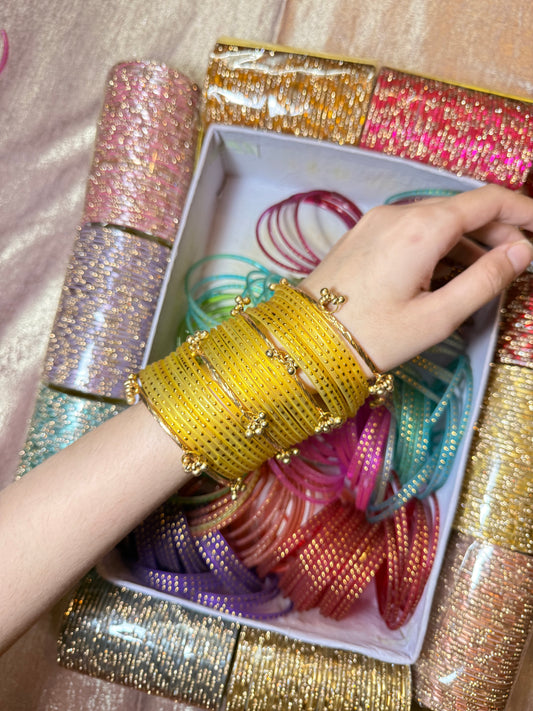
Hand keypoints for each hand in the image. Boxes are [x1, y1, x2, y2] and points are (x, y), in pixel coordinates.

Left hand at [301, 185, 532, 371]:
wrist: (305, 342)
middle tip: (518, 263)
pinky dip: (439, 244)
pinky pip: (412, 229)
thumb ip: (485, 281)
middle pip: (462, 209)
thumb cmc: (372, 336)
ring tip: (487, 274)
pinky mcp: (363, 234)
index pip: (487, 200)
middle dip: (497, 231)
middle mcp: (398, 213)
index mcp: (421, 228)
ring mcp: (376, 221)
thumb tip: (523, 253)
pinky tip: (447, 272)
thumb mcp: (437, 317)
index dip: (522, 211)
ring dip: (468, 240)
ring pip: (437, 219)